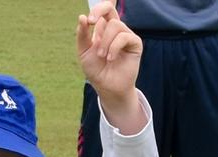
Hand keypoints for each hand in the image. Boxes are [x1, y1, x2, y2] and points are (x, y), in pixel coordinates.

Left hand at [77, 2, 144, 132]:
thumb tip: (82, 17)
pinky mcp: (135, 43)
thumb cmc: (96, 71)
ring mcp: (125, 35)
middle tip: (90, 21)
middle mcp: (115, 30)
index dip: (99, 7)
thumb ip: (82, 35)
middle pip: (109, 9)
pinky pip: (124, 36)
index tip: (89, 19)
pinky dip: (114, 47)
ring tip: (102, 56)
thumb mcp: (84, 52)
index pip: (103, 10)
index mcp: (103, 29)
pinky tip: (111, 58)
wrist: (107, 88)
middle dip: (99, 10)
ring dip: (105, 41)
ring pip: (115, 25)